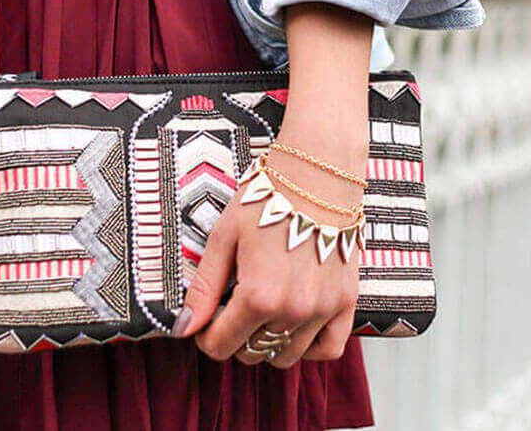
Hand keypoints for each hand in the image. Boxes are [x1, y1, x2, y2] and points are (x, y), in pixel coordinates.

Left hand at [173, 116, 366, 367]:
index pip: (221, 345)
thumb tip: (184, 328)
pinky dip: (310, 347)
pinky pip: (329, 349)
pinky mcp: (346, 301)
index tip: (208, 320)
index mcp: (258, 295)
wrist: (319, 174)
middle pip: (252, 353)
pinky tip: (295, 327)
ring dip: (268, 343)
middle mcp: (292, 310)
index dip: (206, 336)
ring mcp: (322, 309)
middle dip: (235, 337)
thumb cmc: (268, 198)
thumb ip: (204, 287)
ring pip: (286, 356)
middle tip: (235, 308)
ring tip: (263, 314)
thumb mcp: (224, 237)